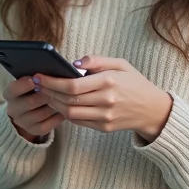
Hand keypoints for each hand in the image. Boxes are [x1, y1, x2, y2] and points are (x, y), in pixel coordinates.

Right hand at [3, 76, 64, 142]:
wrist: (27, 111)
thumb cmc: (31, 90)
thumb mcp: (28, 83)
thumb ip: (35, 79)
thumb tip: (47, 74)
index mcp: (9, 94)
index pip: (14, 89)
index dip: (24, 85)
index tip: (35, 79)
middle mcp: (13, 109)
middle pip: (30, 102)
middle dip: (45, 95)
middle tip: (58, 89)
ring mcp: (22, 122)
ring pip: (40, 114)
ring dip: (54, 106)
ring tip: (64, 99)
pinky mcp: (33, 130)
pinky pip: (46, 126)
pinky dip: (56, 118)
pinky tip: (64, 111)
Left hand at [35, 56, 173, 142]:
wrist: (153, 109)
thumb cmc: (134, 83)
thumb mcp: (121, 64)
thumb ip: (97, 60)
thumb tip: (74, 63)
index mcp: (109, 82)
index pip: (72, 85)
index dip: (51, 82)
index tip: (39, 76)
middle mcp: (106, 101)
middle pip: (67, 99)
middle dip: (47, 91)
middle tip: (36, 84)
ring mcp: (105, 117)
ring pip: (69, 113)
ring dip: (53, 103)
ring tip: (44, 93)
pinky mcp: (104, 128)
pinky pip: (78, 121)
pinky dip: (64, 112)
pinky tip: (58, 103)